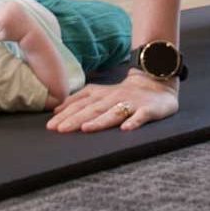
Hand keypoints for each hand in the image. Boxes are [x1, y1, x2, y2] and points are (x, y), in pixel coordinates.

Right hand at [0, 2, 25, 41]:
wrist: (29, 31)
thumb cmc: (14, 36)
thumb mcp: (0, 38)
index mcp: (2, 19)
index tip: (3, 31)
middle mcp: (6, 9)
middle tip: (8, 26)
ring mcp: (10, 5)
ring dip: (1, 16)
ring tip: (10, 22)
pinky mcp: (14, 3)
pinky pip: (4, 7)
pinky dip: (6, 12)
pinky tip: (12, 17)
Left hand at [46, 69, 178, 132]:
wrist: (157, 80)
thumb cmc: (125, 91)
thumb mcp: (100, 92)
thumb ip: (80, 99)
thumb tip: (57, 110)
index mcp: (102, 94)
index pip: (81, 104)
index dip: (66, 114)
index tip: (51, 125)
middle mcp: (114, 97)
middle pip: (94, 109)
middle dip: (76, 119)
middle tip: (61, 130)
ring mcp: (132, 103)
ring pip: (114, 112)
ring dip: (100, 121)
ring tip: (87, 129)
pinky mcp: (149, 109)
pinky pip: (141, 116)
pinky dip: (134, 122)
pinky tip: (126, 129)